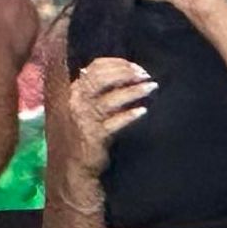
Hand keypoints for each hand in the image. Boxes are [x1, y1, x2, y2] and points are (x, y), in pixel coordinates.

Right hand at [67, 58, 155, 175]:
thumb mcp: (88, 105)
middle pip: (101, 79)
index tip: (136, 66)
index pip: (95, 67)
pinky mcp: (94, 136)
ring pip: (110, 99)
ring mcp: (85, 119)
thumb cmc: (86, 130)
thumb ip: (101, 89)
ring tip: (150, 87)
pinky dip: (129, 115)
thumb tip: (129, 73)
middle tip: (145, 74)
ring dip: (133, 91)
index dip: (118, 63)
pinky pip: (115, 123)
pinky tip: (143, 111)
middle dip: (126, 73)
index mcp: (76, 90)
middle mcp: (77, 101)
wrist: (76, 164)